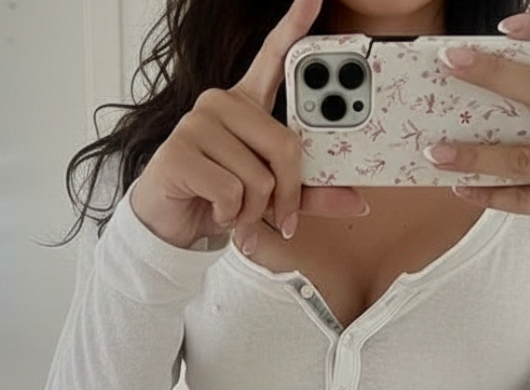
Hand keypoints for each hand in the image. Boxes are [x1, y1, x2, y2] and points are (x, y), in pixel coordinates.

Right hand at [130, 0, 368, 252]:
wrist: (171, 224)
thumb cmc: (221, 200)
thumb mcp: (274, 197)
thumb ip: (312, 194)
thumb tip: (358, 202)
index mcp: (246, 105)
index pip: (272, 58)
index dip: (294, 25)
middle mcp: (221, 103)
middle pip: (285, 145)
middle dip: (286, 195)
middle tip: (277, 217)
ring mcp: (197, 123)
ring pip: (259, 178)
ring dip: (252, 211)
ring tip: (233, 212)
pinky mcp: (179, 151)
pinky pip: (231, 192)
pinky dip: (229, 216)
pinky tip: (214, 211)